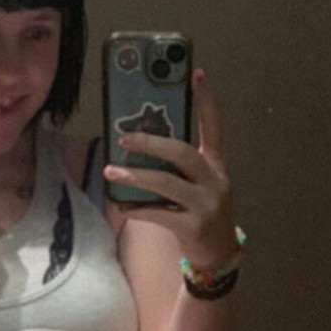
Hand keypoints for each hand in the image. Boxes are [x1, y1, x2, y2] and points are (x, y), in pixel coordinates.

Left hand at [104, 69, 236, 267]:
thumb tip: (141, 145)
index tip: (196, 73)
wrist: (219, 256)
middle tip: (123, 138)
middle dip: (150, 143)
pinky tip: (123, 206)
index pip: (214, 127)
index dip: (206, 101)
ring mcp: (205, 205)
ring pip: (167, 183)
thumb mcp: (200, 185)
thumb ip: (180, 168)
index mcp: (217, 166)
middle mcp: (215, 182)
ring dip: (136, 177)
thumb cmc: (202, 214)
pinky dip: (138, 209)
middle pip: (182, 152)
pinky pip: (159, 214)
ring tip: (112, 172)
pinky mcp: (192, 228)